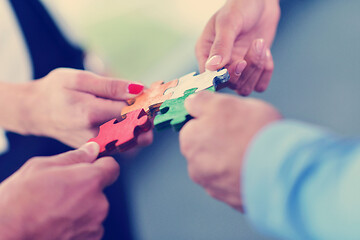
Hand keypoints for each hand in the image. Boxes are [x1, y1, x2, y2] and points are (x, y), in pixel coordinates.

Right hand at [0, 142, 118, 239]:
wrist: (5, 235)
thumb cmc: (18, 202)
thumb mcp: (42, 167)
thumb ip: (74, 157)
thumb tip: (91, 149)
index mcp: (91, 181)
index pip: (112, 167)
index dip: (101, 165)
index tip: (90, 167)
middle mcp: (99, 204)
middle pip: (100, 190)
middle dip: (85, 188)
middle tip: (59, 191)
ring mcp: (94, 226)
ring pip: (94, 209)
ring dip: (81, 208)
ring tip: (54, 210)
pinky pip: (88, 227)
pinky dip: (77, 225)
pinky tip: (56, 223)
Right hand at [22, 68, 151, 147]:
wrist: (35, 111)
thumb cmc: (56, 90)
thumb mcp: (80, 79)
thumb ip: (111, 86)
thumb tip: (138, 89)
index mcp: (90, 113)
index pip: (131, 113)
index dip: (146, 104)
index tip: (153, 96)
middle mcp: (94, 134)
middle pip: (136, 132)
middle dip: (148, 119)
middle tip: (149, 105)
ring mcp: (95, 145)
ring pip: (132, 142)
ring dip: (141, 127)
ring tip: (137, 111)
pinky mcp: (96, 150)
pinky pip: (122, 146)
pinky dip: (131, 133)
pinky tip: (128, 120)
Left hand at [179, 91, 280, 210]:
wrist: (281, 168)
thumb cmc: (252, 131)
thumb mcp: (225, 103)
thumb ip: (202, 102)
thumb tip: (191, 102)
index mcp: (189, 141)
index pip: (194, 126)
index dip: (213, 120)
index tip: (229, 120)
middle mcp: (195, 166)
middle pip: (206, 147)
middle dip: (221, 141)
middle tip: (244, 134)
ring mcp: (213, 186)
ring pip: (220, 166)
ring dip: (231, 159)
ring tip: (253, 151)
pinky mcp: (230, 199)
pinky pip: (234, 182)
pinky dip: (242, 175)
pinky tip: (256, 167)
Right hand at [196, 0, 279, 94]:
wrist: (261, 2)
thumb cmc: (240, 6)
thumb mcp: (229, 21)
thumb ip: (221, 44)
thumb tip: (212, 67)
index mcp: (205, 53)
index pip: (209, 77)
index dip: (225, 75)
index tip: (240, 62)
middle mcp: (219, 65)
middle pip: (229, 84)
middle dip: (247, 68)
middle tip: (256, 44)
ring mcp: (236, 70)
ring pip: (244, 88)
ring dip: (257, 68)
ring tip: (261, 45)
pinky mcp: (252, 72)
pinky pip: (259, 86)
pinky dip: (265, 73)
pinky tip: (267, 54)